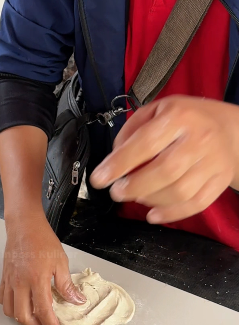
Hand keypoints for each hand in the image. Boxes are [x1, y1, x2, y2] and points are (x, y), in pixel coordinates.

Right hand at [0, 214, 85, 324]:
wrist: (24, 226)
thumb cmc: (42, 240)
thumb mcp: (61, 262)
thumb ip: (67, 285)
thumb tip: (77, 301)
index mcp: (37, 280)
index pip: (45, 312)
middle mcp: (21, 283)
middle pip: (24, 317)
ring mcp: (10, 281)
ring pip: (11, 311)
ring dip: (23, 319)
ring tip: (35, 317)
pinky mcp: (4, 278)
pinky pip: (3, 299)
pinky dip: (12, 307)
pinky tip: (22, 304)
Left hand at [90, 96, 238, 223]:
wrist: (231, 128)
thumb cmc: (187, 119)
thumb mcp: (157, 110)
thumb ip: (132, 131)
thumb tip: (114, 160)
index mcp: (179, 116)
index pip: (145, 143)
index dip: (119, 164)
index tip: (99, 179)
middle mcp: (199, 139)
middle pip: (164, 172)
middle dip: (134, 187)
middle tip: (116, 192)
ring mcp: (213, 162)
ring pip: (179, 192)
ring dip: (150, 200)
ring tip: (135, 196)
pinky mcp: (220, 181)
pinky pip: (195, 204)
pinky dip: (171, 214)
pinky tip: (153, 214)